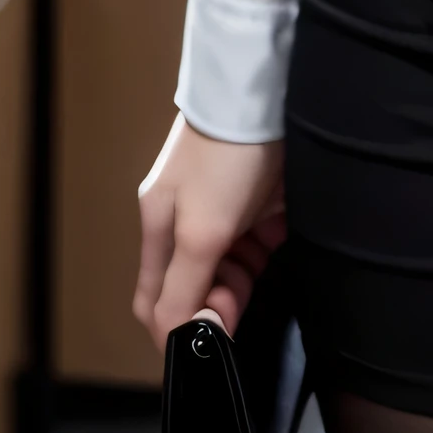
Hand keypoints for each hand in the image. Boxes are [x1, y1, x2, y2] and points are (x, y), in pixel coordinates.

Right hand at [134, 114, 285, 345]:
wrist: (268, 94)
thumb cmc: (224, 159)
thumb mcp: (200, 232)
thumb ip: (184, 288)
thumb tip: (172, 339)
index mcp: (160, 229)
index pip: (155, 299)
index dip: (177, 327)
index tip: (209, 338)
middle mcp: (188, 222)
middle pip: (197, 286)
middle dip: (216, 304)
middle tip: (240, 301)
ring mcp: (226, 209)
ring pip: (232, 268)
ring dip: (245, 281)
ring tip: (257, 268)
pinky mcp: (262, 199)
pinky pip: (262, 243)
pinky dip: (269, 252)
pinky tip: (277, 243)